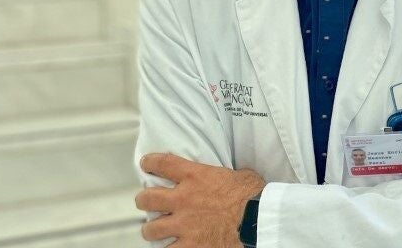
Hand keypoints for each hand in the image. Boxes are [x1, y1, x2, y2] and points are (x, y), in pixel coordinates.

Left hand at [136, 153, 266, 247]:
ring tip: (154, 231)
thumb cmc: (254, 196)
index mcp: (195, 176)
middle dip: (144, 200)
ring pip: (152, 229)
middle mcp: (184, 199)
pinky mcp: (190, 246)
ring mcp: (184, 225)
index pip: (163, 163)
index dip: (150, 163)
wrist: (258, 220)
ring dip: (152, 230)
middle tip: (145, 202)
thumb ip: (224, 175)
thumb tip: (229, 177)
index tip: (146, 164)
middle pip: (148, 198)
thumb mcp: (239, 175)